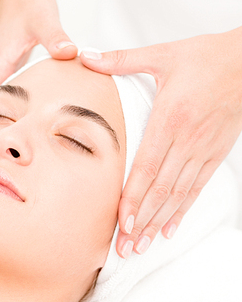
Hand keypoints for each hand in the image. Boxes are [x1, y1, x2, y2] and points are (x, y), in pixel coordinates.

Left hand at [80, 29, 241, 256]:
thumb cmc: (205, 56)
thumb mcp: (162, 54)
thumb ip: (121, 59)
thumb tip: (85, 56)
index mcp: (170, 119)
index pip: (147, 167)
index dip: (134, 197)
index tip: (122, 221)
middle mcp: (187, 140)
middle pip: (161, 189)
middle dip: (142, 221)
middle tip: (124, 247)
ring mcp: (203, 150)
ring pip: (177, 194)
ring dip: (158, 223)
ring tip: (141, 246)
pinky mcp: (215, 154)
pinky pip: (197, 188)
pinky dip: (182, 211)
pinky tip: (168, 230)